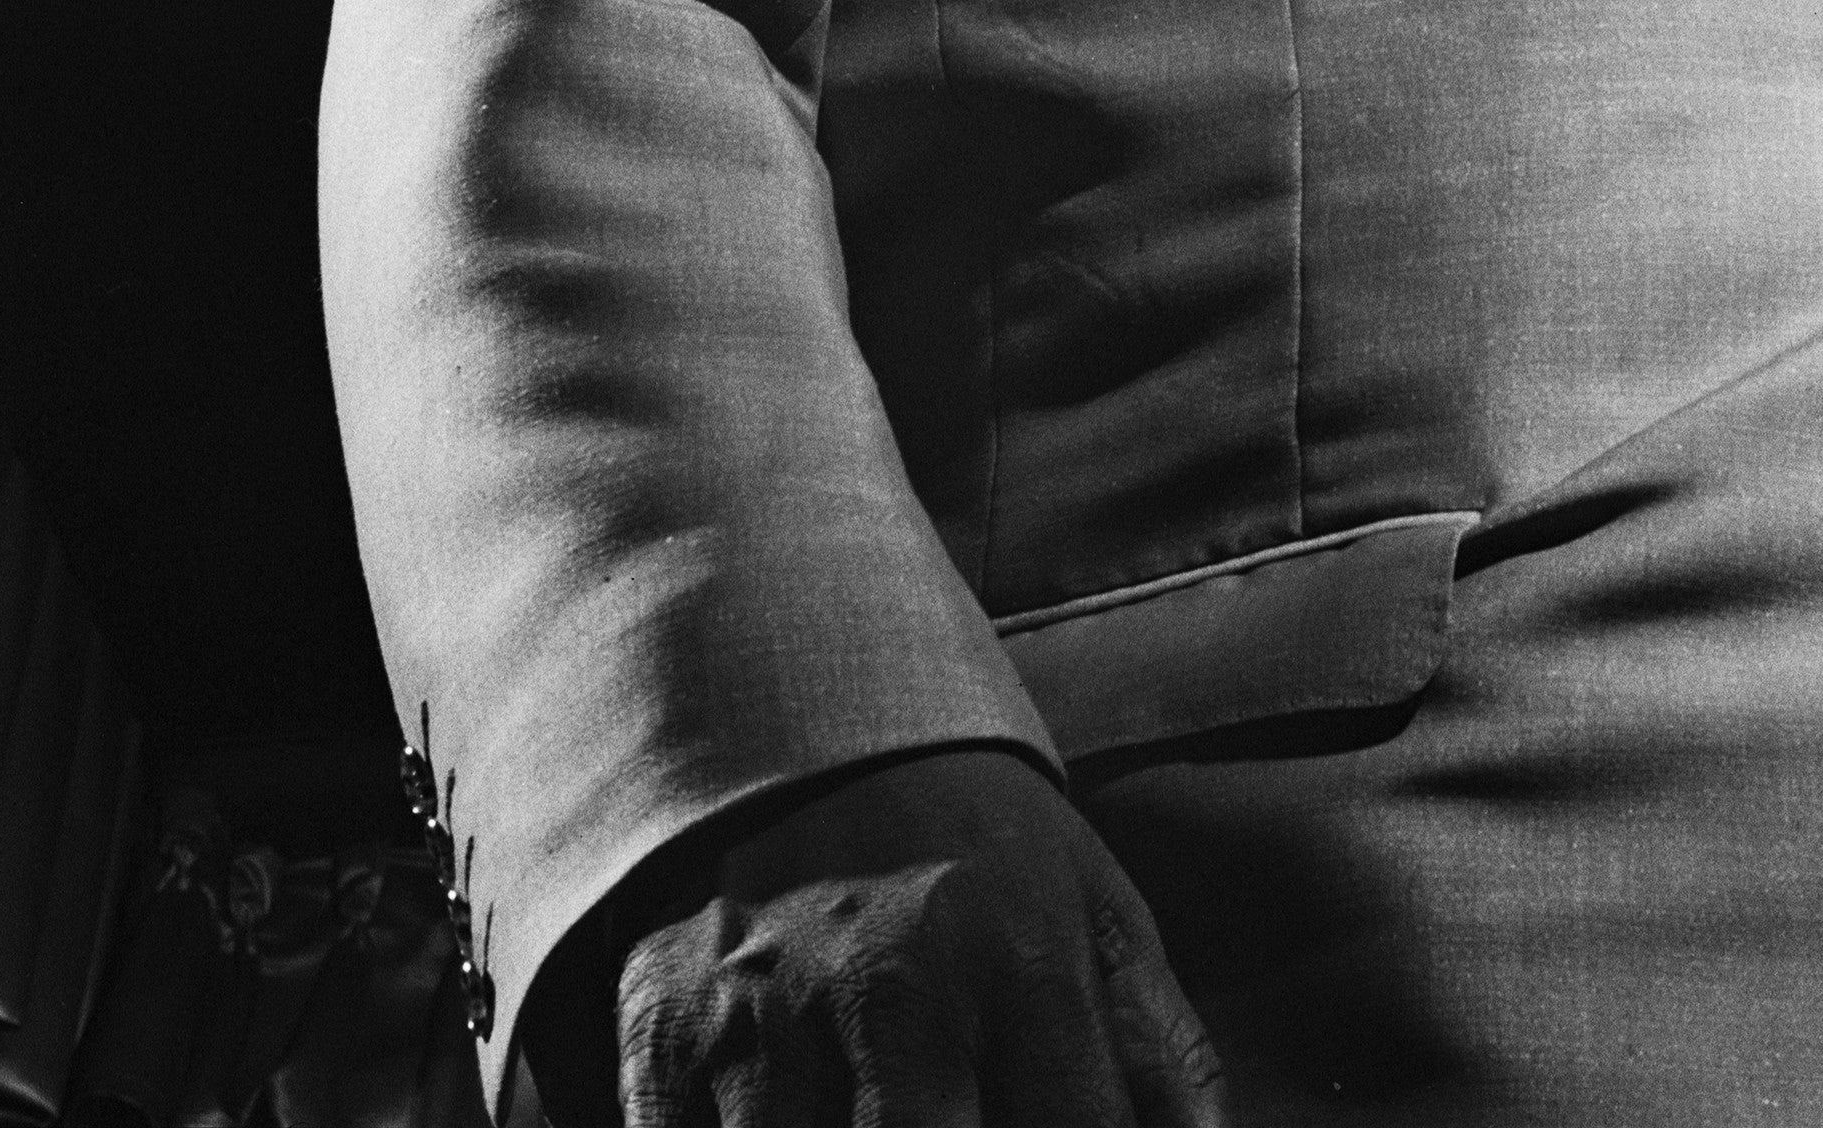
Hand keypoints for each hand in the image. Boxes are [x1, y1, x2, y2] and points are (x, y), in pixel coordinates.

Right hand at [608, 744, 1224, 1127]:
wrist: (813, 732)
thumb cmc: (982, 858)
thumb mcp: (1099, 918)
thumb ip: (1165, 1062)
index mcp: (1021, 959)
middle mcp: (891, 986)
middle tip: (950, 1122)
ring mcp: (763, 1016)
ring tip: (878, 1107)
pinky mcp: (657, 1038)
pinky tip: (784, 1116)